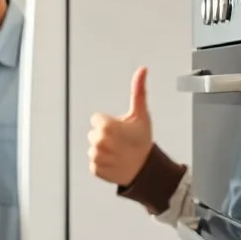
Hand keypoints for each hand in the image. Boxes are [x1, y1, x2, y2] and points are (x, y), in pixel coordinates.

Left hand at [88, 66, 154, 185]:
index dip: (108, 122)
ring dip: (104, 150)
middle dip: (105, 135)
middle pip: (94, 133)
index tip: (120, 129)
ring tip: (118, 152)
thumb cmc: (143, 141)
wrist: (147, 169)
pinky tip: (114, 162)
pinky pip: (94, 162)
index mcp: (106, 126)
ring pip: (93, 148)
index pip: (96, 119)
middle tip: (121, 141)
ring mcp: (96, 157)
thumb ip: (138, 90)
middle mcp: (98, 141)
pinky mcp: (95, 169)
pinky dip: (103, 163)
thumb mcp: (141, 114)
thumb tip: (142, 70)